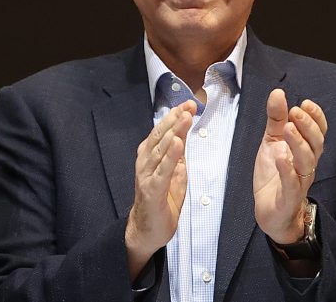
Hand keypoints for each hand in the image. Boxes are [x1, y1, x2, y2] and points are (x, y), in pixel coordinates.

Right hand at [125, 100, 195, 278]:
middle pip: (161, 136)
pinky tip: (177, 143)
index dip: (175, 118)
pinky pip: (162, 171)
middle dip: (175, 119)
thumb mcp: (174, 179)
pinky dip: (170, 156)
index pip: (164, 134)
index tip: (189, 104)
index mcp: (151, 158)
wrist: (146, 231)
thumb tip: (183, 144)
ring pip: (160, 149)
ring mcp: (147, 175)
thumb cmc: (161, 205)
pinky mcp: (152, 190)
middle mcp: (146, 162)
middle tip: (189, 104)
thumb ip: (177, 162)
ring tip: (184, 117)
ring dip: (173, 131)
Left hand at [253, 89, 327, 243]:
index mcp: (304, 151)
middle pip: (316, 145)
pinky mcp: (288, 197)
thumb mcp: (271, 141)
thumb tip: (278, 93)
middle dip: (308, 127)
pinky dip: (287, 171)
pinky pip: (292, 184)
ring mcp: (299, 182)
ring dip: (299, 144)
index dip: (316, 118)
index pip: (318, 132)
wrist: (269, 211)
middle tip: (295, 112)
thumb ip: (276, 119)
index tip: (306, 103)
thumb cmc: (274, 173)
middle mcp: (306, 165)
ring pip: (307, 163)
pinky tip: (280, 158)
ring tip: (288, 128)